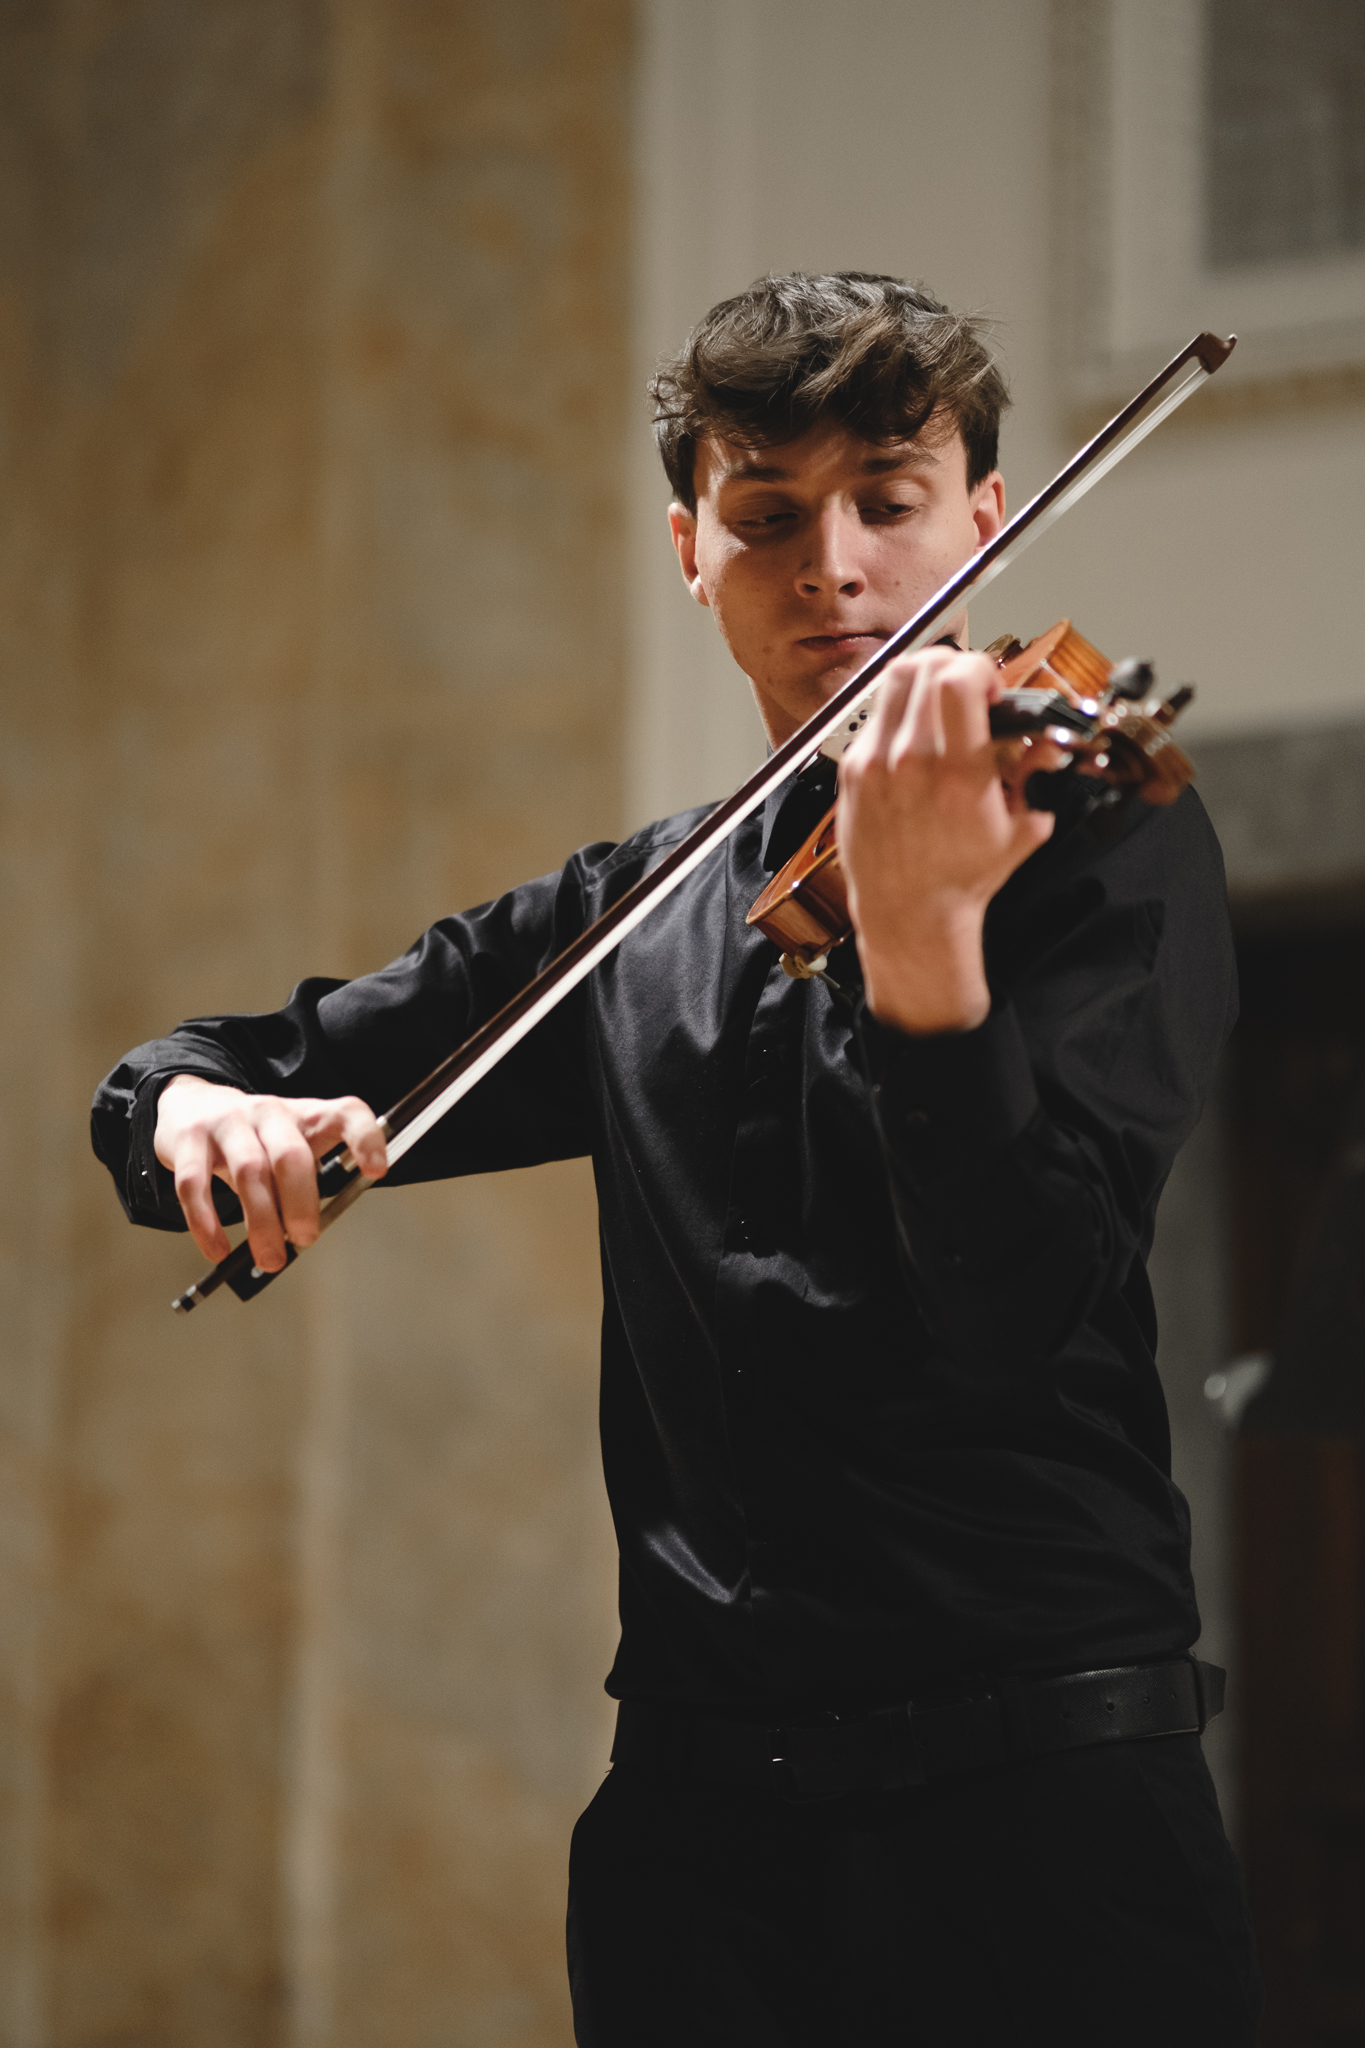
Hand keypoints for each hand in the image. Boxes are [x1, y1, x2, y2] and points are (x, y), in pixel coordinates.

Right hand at [154, 1076, 387, 1270]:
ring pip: (248, 1172)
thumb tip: (307, 1235)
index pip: (346, 1114)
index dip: (365, 1139)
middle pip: (291, 1155)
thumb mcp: (289, 1145)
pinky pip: (196, 1185)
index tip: (377, 1170)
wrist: (190, 1104)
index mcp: (305, 1115)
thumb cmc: (254, 1138)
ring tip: (269, 1256)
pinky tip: (217, 1249)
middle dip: (301, 1203)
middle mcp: (270, 1112)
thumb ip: (306, 1182)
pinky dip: (206, 1223)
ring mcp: (228, 1123)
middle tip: (305, 1238)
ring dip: (260, 1221)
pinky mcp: (189, 1139)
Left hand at [837, 647, 1057, 1033]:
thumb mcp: (1016, 831)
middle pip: (923, 666)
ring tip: (940, 702)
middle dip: (953, 665)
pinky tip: (913, 734)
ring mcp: (874, 764)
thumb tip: (1046, 745)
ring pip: (891, 681)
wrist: (909, 916)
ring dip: (922, 679)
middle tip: (968, 689)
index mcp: (958, 773)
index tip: (992, 687)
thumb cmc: (961, 880)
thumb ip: (1033, 778)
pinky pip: (874, 716)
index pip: (959, 678)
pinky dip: (898, 712)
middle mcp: (910, 762)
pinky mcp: (851, 772)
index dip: (981, 668)